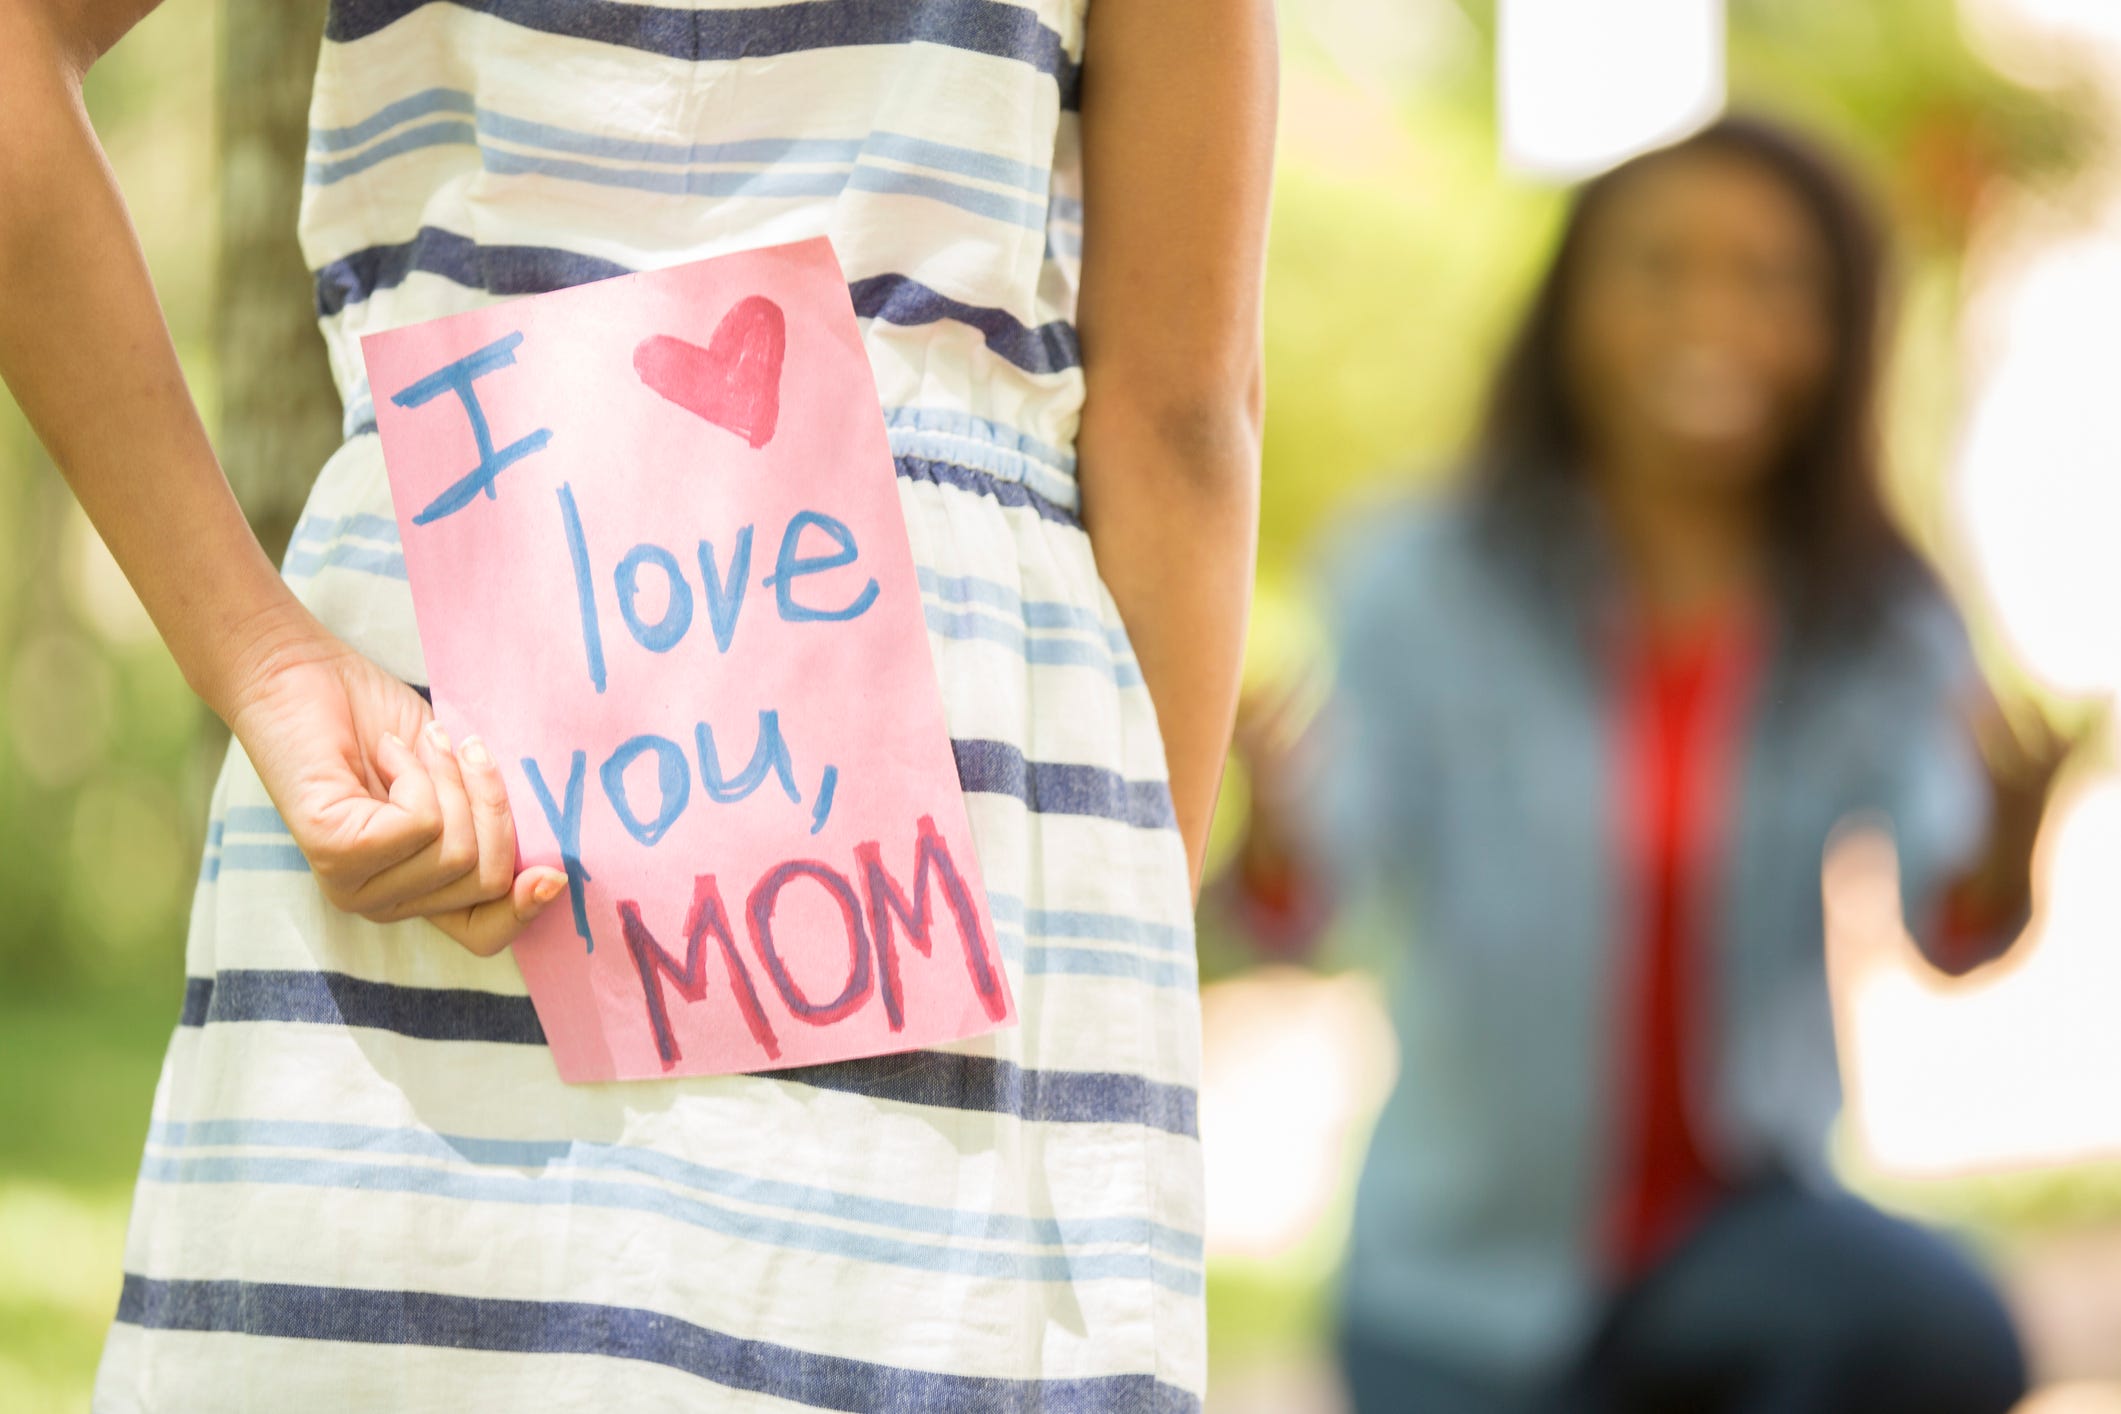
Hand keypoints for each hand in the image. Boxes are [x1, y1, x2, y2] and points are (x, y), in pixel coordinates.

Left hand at [219, 609, 565, 955]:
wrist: (302, 674)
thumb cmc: (379, 723)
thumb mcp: (457, 780)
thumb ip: (492, 826)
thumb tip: (559, 870)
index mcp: (417, 891)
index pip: (483, 935)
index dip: (525, 909)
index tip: (556, 871)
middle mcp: (383, 902)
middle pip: (488, 878)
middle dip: (491, 801)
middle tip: (458, 747)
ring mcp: (354, 885)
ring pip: (458, 851)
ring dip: (449, 778)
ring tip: (414, 746)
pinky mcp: (335, 854)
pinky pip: (421, 824)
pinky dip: (417, 773)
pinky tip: (386, 753)